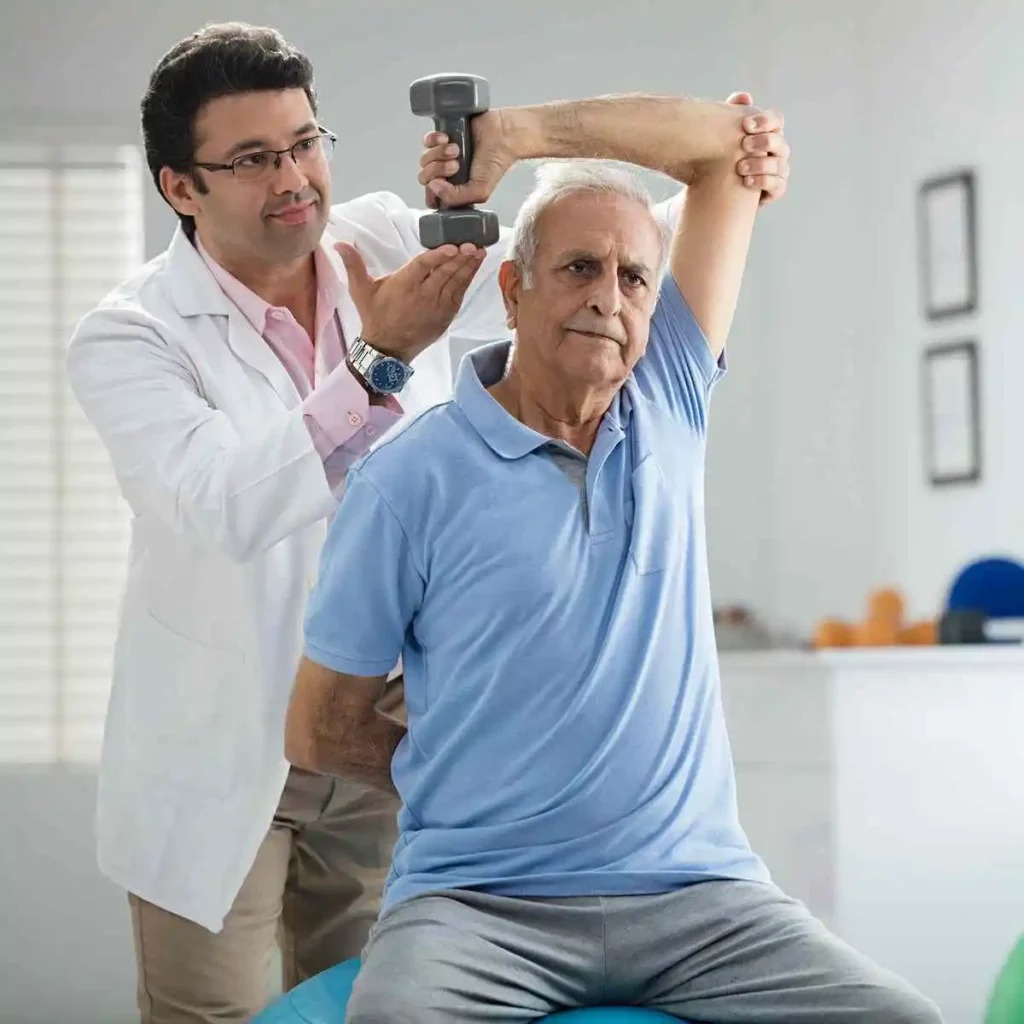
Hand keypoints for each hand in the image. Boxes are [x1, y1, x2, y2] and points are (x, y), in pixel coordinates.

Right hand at [336, 242, 484, 362]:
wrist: (387, 349)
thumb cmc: (375, 316)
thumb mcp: (360, 291)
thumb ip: (353, 265)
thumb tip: (339, 242)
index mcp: (403, 284)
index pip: (423, 266)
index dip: (438, 256)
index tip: (452, 246)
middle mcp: (422, 295)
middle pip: (444, 272)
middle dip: (460, 258)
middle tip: (473, 243)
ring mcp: (436, 306)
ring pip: (455, 282)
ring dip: (468, 266)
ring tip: (480, 250)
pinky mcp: (446, 315)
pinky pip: (459, 294)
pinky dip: (468, 279)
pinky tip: (476, 265)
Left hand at [417, 108, 514, 208]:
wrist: (502, 136)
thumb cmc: (494, 164)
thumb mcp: (480, 190)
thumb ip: (456, 197)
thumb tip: (433, 186)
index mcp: (454, 191)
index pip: (431, 198)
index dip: (432, 192)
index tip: (444, 182)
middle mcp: (446, 176)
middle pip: (424, 178)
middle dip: (438, 170)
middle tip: (456, 164)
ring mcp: (442, 157)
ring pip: (424, 160)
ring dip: (439, 153)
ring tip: (457, 149)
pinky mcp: (441, 138)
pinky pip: (427, 141)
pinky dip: (434, 140)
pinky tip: (448, 138)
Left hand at [726, 91, 789, 204]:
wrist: (713, 188)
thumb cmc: (721, 156)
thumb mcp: (723, 134)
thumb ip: (732, 113)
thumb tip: (744, 96)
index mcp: (768, 132)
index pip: (777, 120)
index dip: (765, 121)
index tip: (746, 125)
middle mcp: (777, 150)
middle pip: (780, 142)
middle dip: (764, 142)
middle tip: (744, 145)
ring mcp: (779, 170)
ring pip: (779, 164)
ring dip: (761, 164)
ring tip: (740, 168)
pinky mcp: (775, 189)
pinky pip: (777, 185)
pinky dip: (763, 182)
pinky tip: (746, 182)